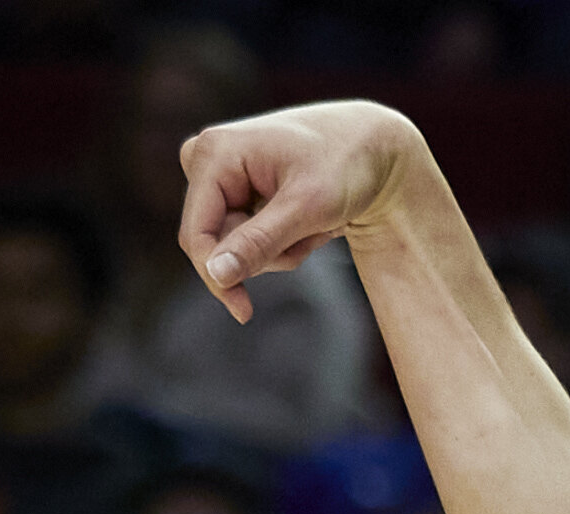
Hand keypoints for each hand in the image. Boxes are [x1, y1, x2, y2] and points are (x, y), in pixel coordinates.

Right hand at [177, 101, 422, 323]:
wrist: (374, 147)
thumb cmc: (346, 165)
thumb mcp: (306, 208)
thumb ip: (259, 242)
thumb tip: (216, 273)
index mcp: (215, 153)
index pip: (196, 233)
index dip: (216, 276)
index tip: (244, 311)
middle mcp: (208, 159)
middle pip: (218, 243)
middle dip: (269, 254)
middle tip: (313, 235)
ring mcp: (221, 174)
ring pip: (237, 246)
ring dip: (283, 249)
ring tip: (318, 222)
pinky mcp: (236, 190)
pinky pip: (250, 239)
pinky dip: (285, 241)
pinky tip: (310, 220)